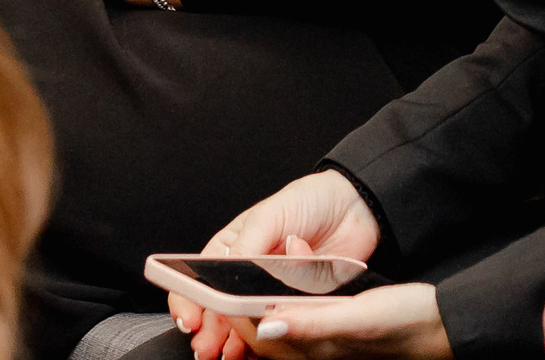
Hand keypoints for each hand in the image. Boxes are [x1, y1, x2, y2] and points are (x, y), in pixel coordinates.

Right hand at [173, 170, 382, 359]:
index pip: (199, 277)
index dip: (189, 298)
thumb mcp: (271, 214)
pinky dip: (266, 343)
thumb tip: (225, 268)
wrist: (355, 207)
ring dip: (233, 342)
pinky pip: (278, 329)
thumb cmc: (309, 201)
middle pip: (219, 308)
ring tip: (228, 354)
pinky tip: (256, 353)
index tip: (190, 316)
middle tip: (207, 346)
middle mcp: (247, 274)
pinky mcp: (296, 307)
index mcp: (232, 248)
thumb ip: (248, 243)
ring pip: (245, 325)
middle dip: (209, 330)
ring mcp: (271, 293)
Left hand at [239, 283, 446, 359]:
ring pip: (282, 322)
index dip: (236, 309)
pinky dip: (292, 298)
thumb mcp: (359, 315)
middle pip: (264, 331)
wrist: (442, 326)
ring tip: (265, 269)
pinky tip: (298, 279)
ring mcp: (326, 343)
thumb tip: (267, 324)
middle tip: (236, 273)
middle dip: (246, 304)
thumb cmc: (407, 323)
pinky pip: (302, 318)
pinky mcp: (337, 332)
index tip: (223, 283)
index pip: (258, 332)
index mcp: (315, 350)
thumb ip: (313, 323)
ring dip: (268, 297)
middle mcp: (316, 351)